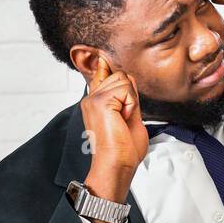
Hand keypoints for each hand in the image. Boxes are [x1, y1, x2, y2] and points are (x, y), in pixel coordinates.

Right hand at [80, 57, 148, 197]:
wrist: (118, 164)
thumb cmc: (124, 147)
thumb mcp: (129, 116)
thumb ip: (127, 97)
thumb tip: (127, 77)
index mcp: (95, 101)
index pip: (102, 73)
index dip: (106, 66)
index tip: (102, 58)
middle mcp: (91, 98)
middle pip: (120, 75)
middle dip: (131, 93)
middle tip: (126, 116)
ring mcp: (93, 99)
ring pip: (124, 79)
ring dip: (131, 100)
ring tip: (124, 119)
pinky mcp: (100, 102)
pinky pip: (126, 89)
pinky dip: (131, 104)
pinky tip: (123, 118)